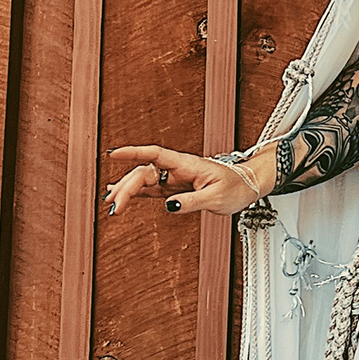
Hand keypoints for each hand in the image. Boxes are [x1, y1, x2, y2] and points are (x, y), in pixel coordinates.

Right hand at [104, 144, 266, 218]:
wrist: (247, 185)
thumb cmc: (235, 188)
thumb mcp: (217, 198)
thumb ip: (192, 202)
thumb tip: (169, 206)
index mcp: (187, 164)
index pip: (155, 155)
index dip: (133, 153)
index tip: (113, 155)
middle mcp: (177, 168)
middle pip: (145, 172)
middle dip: (127, 187)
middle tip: (115, 206)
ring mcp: (173, 177)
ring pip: (144, 180)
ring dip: (126, 190)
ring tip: (111, 203)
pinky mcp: (174, 187)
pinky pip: (150, 188)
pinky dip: (134, 192)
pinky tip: (119, 194)